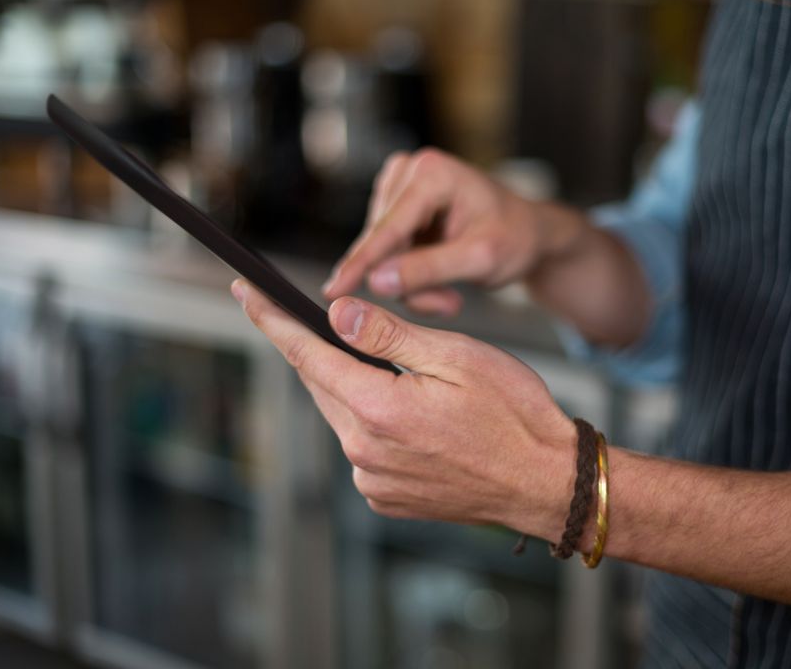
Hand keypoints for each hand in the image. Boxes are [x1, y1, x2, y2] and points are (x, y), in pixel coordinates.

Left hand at [232, 278, 576, 536]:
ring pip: (342, 414)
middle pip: (321, 384)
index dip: (271, 319)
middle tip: (332, 320)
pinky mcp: (387, 498)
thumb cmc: (514, 413)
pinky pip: (362, 447)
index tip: (244, 291)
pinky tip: (410, 412)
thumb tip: (335, 314)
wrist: (546, 481)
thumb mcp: (456, 356)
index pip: (307, 354)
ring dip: (353, 386)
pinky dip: (372, 421)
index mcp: (379, 410)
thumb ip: (388, 335)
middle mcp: (365, 453)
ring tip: (400, 372)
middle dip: (319, 349)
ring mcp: (373, 481)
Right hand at [322, 148, 546, 315]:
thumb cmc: (515, 238)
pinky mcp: (395, 206)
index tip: (333, 292)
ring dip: (412, 284)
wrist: (528, 232)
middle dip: (409, 282)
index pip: (389, 228)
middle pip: (383, 243)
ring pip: (382, 254)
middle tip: (446, 305)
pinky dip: (409, 276)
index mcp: (433, 173)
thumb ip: (429, 270)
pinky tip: (438, 281)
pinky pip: (387, 254)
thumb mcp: (481, 259)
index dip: (361, 264)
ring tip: (448, 293)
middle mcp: (409, 171)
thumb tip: (376, 281)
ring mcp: (399, 187)